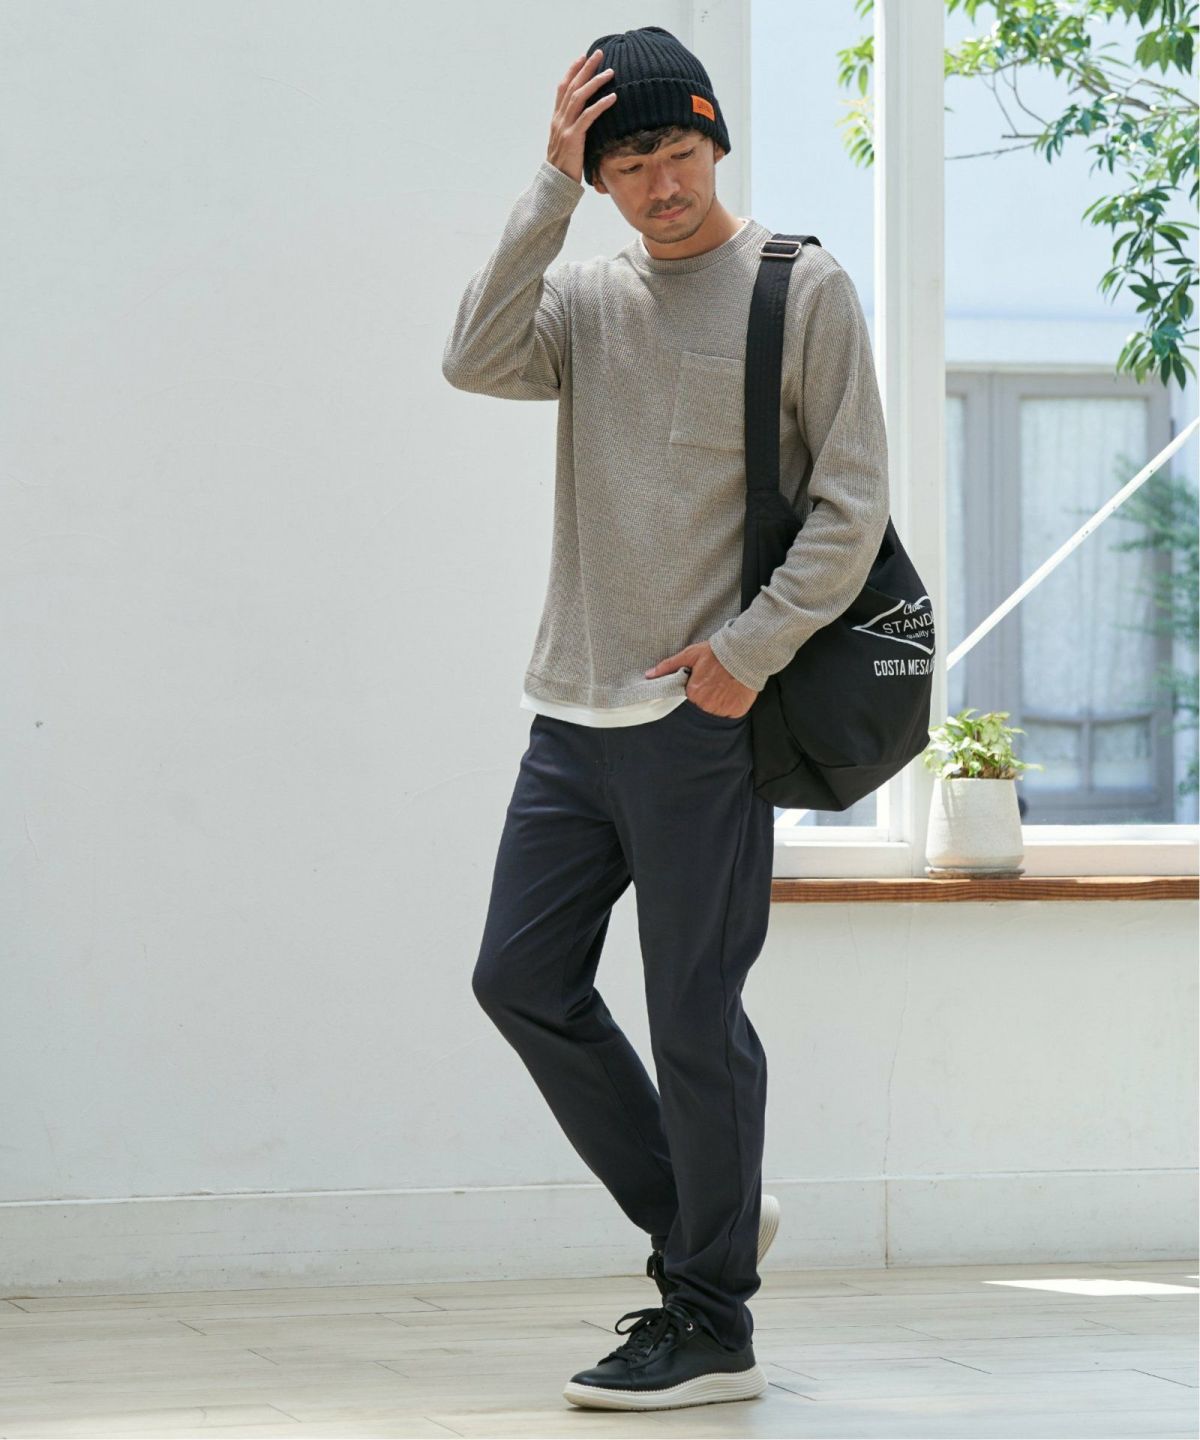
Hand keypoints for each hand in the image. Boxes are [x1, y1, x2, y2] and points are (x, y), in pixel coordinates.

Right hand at [547, 48, 617, 183]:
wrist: (555, 184)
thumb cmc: (565, 166)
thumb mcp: (568, 143)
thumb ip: (574, 128)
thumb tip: (588, 121)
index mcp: (557, 119)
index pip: (563, 88)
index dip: (572, 70)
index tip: (583, 57)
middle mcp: (559, 119)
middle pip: (572, 87)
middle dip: (585, 68)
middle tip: (598, 53)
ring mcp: (564, 128)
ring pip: (579, 97)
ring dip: (595, 82)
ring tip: (610, 72)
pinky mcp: (572, 138)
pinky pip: (587, 117)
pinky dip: (600, 105)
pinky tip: (612, 97)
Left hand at [644, 642, 757, 718]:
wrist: (744, 652)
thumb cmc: (716, 653)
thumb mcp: (690, 655)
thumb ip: (668, 666)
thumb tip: (649, 675)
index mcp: (693, 694)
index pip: (685, 704)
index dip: (690, 697)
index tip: (695, 690)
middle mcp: (707, 706)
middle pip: (699, 711)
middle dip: (702, 702)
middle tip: (710, 689)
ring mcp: (723, 711)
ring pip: (714, 716)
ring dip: (715, 707)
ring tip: (720, 691)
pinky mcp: (737, 712)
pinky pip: (729, 716)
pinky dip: (729, 709)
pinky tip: (730, 696)